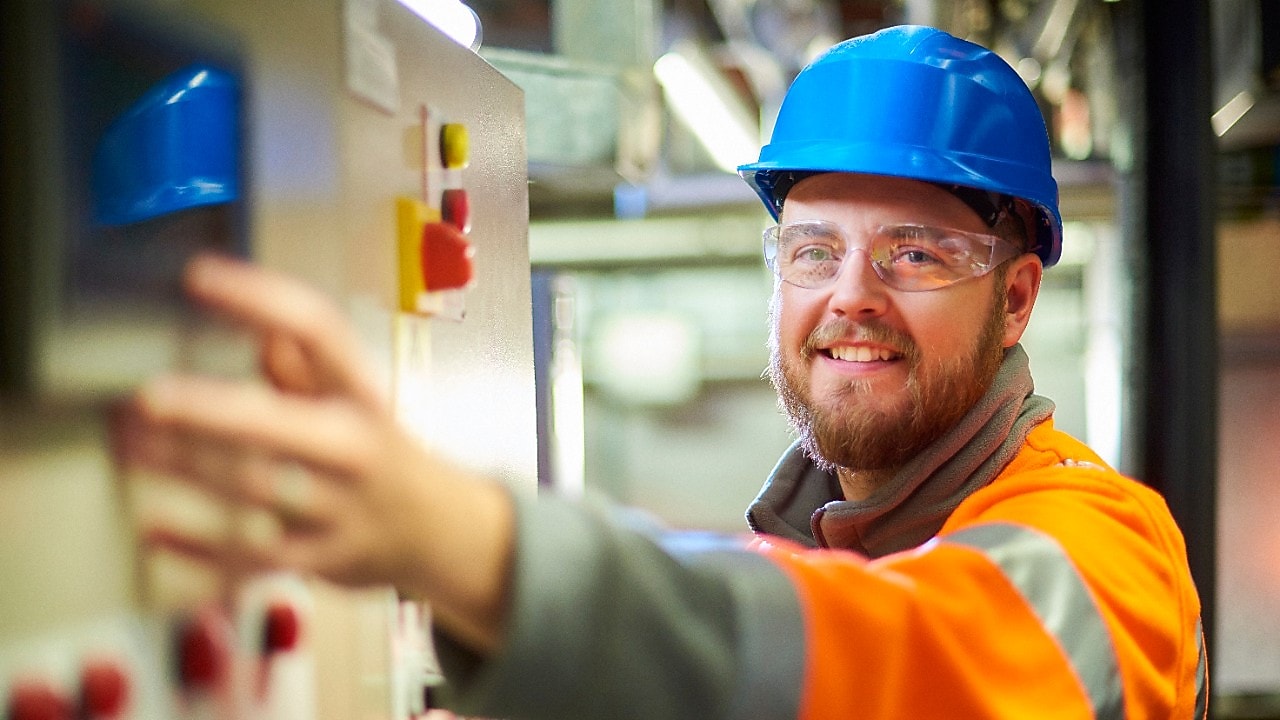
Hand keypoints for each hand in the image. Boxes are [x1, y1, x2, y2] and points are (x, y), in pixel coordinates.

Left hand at [110, 254, 512, 651]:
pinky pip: (256, 558)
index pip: (318, 331)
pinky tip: (155, 531)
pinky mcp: (320, 560)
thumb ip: (307, 366)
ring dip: (189, 469)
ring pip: (258, 491)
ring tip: (133, 447)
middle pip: (282, 424)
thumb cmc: (380, 454)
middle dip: (213, 412)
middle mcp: (354, 447)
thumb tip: (261, 333)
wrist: (439, 531)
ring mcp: (339, 507)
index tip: (199, 276)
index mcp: (361, 394)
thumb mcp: (358, 399)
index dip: (261, 299)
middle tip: (150, 398)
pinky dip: (202, 550)